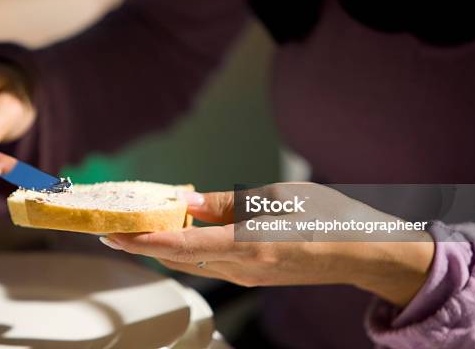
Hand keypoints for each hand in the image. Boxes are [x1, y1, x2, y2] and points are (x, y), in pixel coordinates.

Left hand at [102, 184, 434, 306]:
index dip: (142, 241)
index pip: (179, 246)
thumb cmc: (327, 218)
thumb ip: (227, 203)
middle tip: (117, 228)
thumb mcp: (276, 196)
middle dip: (143, 245)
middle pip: (178, 260)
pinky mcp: (253, 276)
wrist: (360, 252)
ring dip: (163, 248)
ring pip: (191, 263)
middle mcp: (242, 268)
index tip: (114, 232)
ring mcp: (247, 277)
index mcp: (247, 245)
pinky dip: (187, 250)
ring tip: (142, 228)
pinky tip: (183, 233)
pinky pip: (209, 264)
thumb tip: (188, 202)